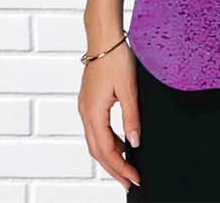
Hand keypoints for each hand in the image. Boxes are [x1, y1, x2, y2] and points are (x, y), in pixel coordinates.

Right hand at [77, 42, 140, 190]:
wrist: (104, 38)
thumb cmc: (116, 58)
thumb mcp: (129, 88)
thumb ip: (131, 117)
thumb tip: (134, 143)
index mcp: (94, 113)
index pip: (107, 150)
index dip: (120, 168)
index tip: (134, 179)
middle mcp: (85, 112)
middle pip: (97, 151)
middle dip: (114, 169)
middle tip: (129, 182)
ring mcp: (85, 107)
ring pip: (95, 141)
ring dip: (110, 156)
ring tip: (127, 166)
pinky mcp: (89, 101)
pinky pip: (96, 129)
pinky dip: (107, 141)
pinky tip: (120, 142)